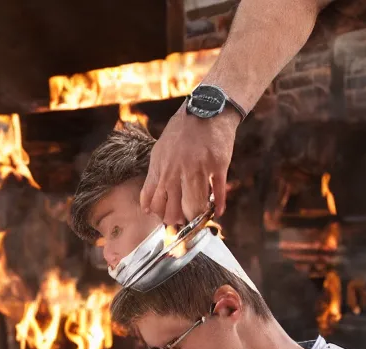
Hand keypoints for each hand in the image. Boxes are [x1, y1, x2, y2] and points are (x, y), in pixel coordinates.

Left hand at [140, 103, 240, 222]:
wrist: (206, 109)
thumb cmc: (181, 134)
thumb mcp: (159, 153)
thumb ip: (154, 180)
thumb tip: (147, 208)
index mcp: (161, 168)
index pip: (154, 204)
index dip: (160, 215)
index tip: (167, 217)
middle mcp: (176, 171)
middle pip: (172, 211)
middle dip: (177, 221)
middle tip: (183, 221)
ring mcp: (198, 168)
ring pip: (194, 206)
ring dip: (196, 217)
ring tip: (197, 217)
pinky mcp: (218, 165)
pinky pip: (217, 193)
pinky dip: (217, 206)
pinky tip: (216, 212)